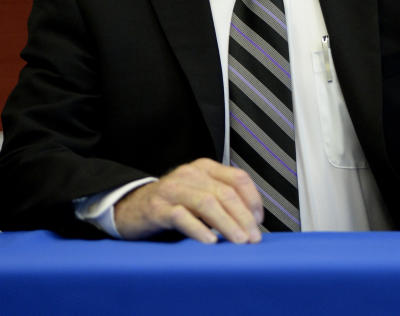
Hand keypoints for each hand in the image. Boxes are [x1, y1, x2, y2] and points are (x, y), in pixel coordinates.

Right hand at [115, 158, 263, 243]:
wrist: (130, 207)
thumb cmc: (172, 203)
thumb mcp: (199, 193)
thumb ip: (223, 199)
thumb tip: (252, 221)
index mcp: (205, 168)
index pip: (238, 178)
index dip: (253, 200)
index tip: (259, 221)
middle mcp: (190, 174)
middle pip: (225, 193)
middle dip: (243, 217)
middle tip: (253, 238)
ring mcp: (173, 190)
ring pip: (207, 203)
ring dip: (226, 224)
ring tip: (238, 241)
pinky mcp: (157, 208)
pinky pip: (181, 216)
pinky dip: (198, 229)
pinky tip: (210, 241)